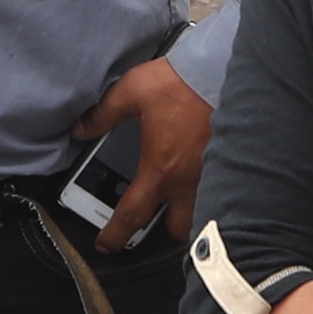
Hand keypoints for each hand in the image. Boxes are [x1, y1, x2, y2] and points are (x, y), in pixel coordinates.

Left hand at [73, 55, 210, 250]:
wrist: (223, 68)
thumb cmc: (180, 82)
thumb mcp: (132, 91)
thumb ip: (104, 114)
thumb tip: (81, 129)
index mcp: (161, 168)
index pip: (133, 214)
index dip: (116, 235)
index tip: (107, 245)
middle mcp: (188, 180)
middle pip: (179, 228)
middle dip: (166, 229)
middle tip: (157, 214)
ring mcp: (214, 175)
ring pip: (204, 214)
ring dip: (192, 213)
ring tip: (182, 198)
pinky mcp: (232, 161)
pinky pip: (221, 190)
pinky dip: (213, 192)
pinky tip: (207, 177)